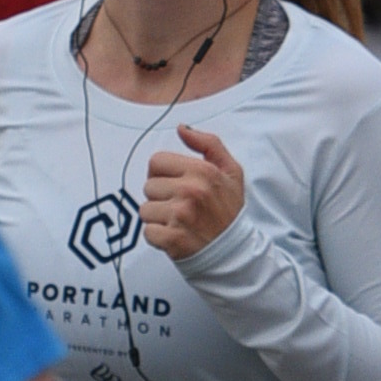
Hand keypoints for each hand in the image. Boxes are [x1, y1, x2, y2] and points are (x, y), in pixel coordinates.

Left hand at [141, 124, 245, 259]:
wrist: (235, 251)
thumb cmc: (229, 211)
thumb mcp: (231, 171)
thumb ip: (208, 144)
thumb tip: (181, 128)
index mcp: (202, 171)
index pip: (156, 162)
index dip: (163, 174)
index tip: (175, 185)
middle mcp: (191, 191)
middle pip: (148, 186)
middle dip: (161, 197)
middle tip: (182, 207)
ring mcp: (180, 216)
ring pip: (145, 210)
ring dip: (158, 218)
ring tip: (179, 222)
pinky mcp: (172, 239)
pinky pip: (147, 232)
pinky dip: (158, 237)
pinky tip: (176, 236)